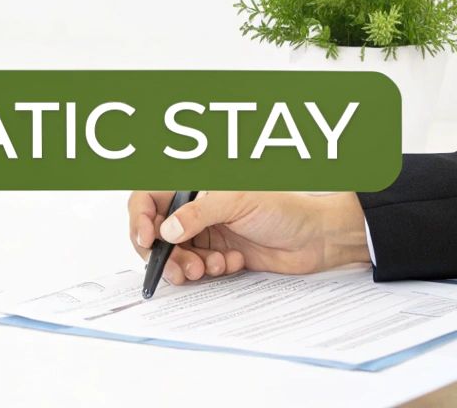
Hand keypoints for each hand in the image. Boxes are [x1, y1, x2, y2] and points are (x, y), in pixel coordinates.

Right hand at [126, 190, 372, 285]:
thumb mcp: (237, 202)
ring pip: (175, 254)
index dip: (140, 217)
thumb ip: (197, 214)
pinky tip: (231, 263)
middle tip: (179, 267)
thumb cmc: (284, 208)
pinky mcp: (218, 254)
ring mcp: (206, 232)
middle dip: (163, 252)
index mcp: (195, 186)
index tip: (147, 238)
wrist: (316, 239)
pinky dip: (208, 270)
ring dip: (187, 264)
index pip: (150, 197)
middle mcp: (196, 209)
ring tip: (208, 267)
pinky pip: (197, 267)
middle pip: (157, 232)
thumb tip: (165, 230)